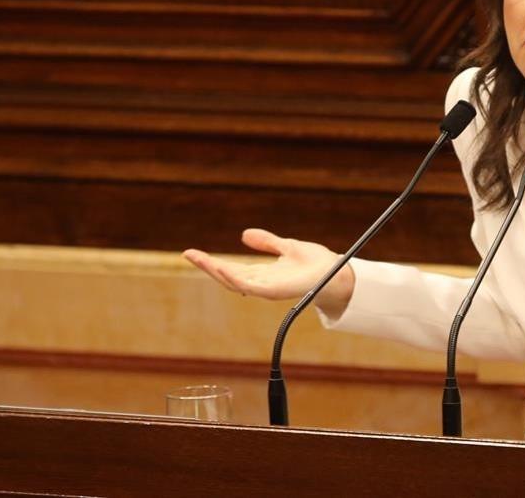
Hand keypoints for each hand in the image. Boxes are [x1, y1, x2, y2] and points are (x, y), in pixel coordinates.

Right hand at [182, 228, 355, 315]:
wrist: (336, 274)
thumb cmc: (315, 264)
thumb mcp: (287, 246)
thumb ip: (267, 242)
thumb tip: (244, 234)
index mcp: (262, 273)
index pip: (231, 268)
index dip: (212, 262)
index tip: (192, 253)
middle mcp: (261, 283)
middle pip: (227, 276)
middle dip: (207, 266)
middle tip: (188, 254)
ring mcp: (266, 288)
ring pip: (234, 282)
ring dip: (216, 271)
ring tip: (200, 259)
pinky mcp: (274, 291)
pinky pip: (250, 287)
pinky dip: (235, 278)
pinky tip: (223, 268)